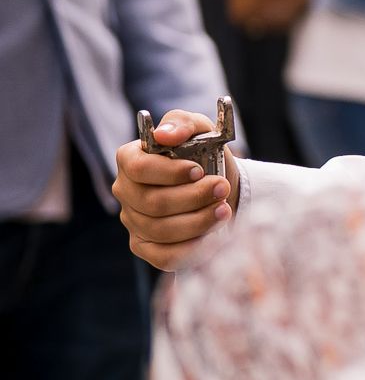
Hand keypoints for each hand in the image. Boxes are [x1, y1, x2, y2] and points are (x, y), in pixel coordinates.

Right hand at [110, 110, 236, 269]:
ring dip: (198, 220)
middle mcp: (126, 192)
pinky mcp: (145, 246)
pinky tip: (214, 235)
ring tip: (224, 209)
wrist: (221, 186)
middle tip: (222, 188)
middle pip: (152, 202)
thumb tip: (164, 133)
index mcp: (131, 160)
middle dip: (193, 197)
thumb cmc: (205, 155)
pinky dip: (192, 247)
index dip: (170, 172)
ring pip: (160, 230)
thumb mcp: (200, 130)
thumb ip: (182, 123)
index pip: (138, 168)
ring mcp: (133, 221)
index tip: (200, 170)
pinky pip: (164, 256)